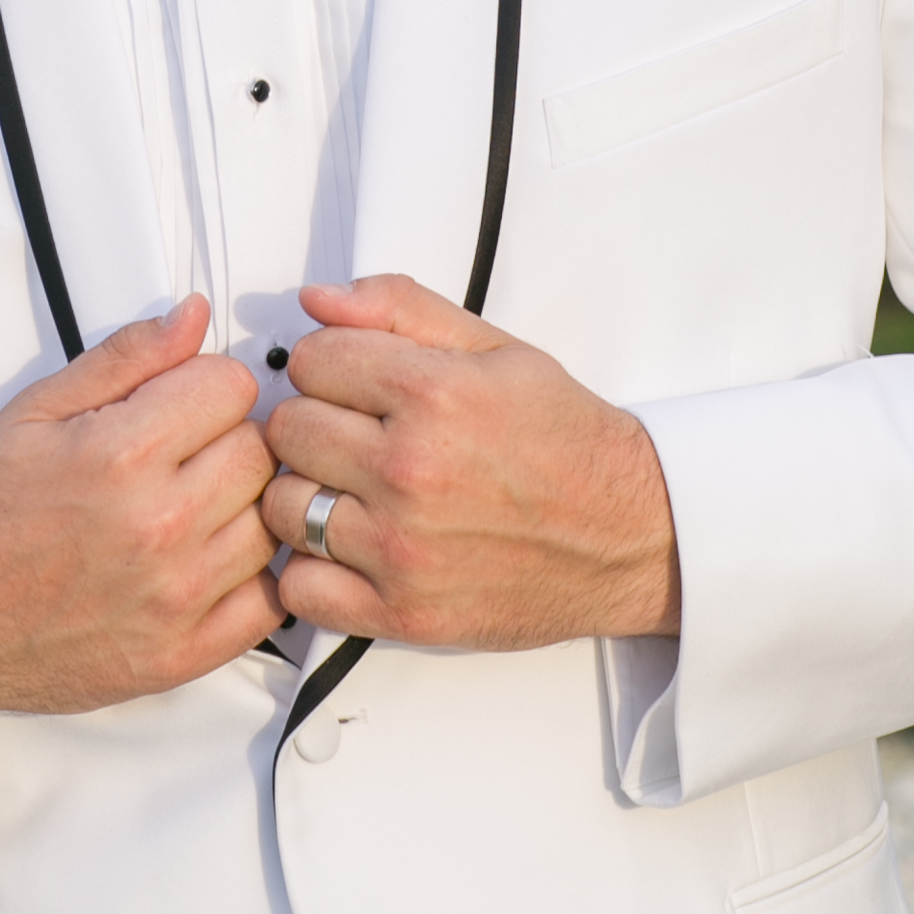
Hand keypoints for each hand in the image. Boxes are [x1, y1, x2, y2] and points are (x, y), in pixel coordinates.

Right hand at [0, 299, 281, 712]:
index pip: (233, 386)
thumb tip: (191, 317)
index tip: (183, 402)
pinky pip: (271, 602)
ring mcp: (177, 595)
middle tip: (183, 456)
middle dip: (228, 440)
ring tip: (190, 509)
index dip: (206, 384)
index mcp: (122, 454)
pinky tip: (210, 561)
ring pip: (271, 521)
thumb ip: (124, 358)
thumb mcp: (34, 412)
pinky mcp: (185, 653)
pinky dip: (253, 579)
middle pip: (260, 451)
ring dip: (242, 508)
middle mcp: (158, 526)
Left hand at [261, 275, 678, 649]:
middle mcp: (412, 472)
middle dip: (314, 423)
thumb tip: (318, 299)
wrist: (632, 534)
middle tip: (355, 435)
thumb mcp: (495, 349)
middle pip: (287, 430)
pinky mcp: (403, 613)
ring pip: (282, 506)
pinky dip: (312, 572)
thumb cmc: (565, 441)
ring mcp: (403, 548)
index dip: (329, 364)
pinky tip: (347, 549)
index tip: (355, 382)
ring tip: (350, 491)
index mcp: (434, 396)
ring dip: (305, 494)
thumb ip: (400, 309)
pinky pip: (301, 590)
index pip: (310, 359)